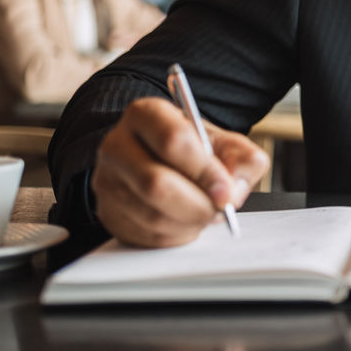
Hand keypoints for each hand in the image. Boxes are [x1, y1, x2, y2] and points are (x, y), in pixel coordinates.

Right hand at [92, 97, 270, 246]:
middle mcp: (117, 145)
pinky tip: (187, 220)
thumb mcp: (224, 143)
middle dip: (198, 204)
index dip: (205, 171)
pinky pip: (147, 236)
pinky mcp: (108, 213)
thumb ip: (242, 159)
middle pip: (156, 183)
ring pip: (152, 215)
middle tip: (221, 209)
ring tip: (206, 211)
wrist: (161, 161)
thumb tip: (234, 189)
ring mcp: (107, 181)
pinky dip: (177, 235)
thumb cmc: (193, 150)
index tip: (227, 191)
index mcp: (146, 114)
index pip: (173, 140)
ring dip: (190, 221)